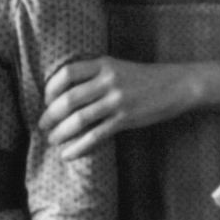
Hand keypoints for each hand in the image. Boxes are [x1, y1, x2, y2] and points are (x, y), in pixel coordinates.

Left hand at [39, 57, 190, 158]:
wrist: (177, 85)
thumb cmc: (145, 78)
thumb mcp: (118, 68)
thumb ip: (95, 75)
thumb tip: (67, 94)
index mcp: (103, 64)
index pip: (67, 73)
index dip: (51, 88)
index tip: (46, 100)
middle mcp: (108, 81)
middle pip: (69, 99)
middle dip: (51, 115)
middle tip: (43, 125)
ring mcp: (117, 100)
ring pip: (79, 119)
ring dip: (61, 133)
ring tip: (53, 141)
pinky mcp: (126, 119)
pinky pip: (96, 136)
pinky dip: (78, 147)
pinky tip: (69, 154)